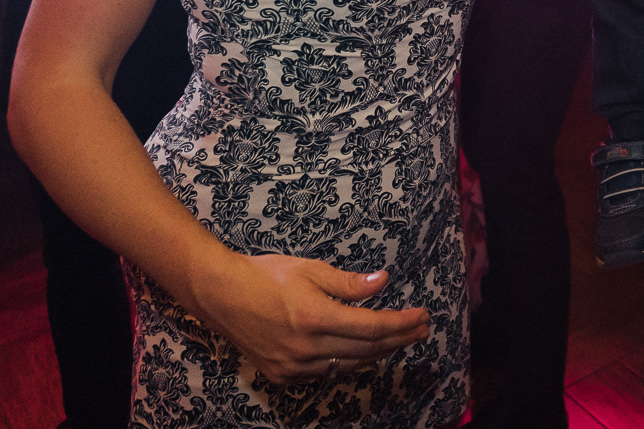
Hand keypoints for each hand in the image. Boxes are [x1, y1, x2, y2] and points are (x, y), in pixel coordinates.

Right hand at [187, 254, 431, 385]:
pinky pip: (327, 372)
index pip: (372, 327)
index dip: (401, 324)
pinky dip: (349, 362)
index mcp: (315, 317)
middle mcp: (306, 348)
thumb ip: (348, 282)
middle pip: (366, 350)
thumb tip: (383, 282)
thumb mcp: (311, 269)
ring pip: (348, 365)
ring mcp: (294, 366)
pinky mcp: (283, 375)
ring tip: (400, 339)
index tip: (423, 316)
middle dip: (399, 340)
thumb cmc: (266, 274)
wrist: (220, 295)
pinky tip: (364, 352)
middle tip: (421, 329)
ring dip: (379, 353)